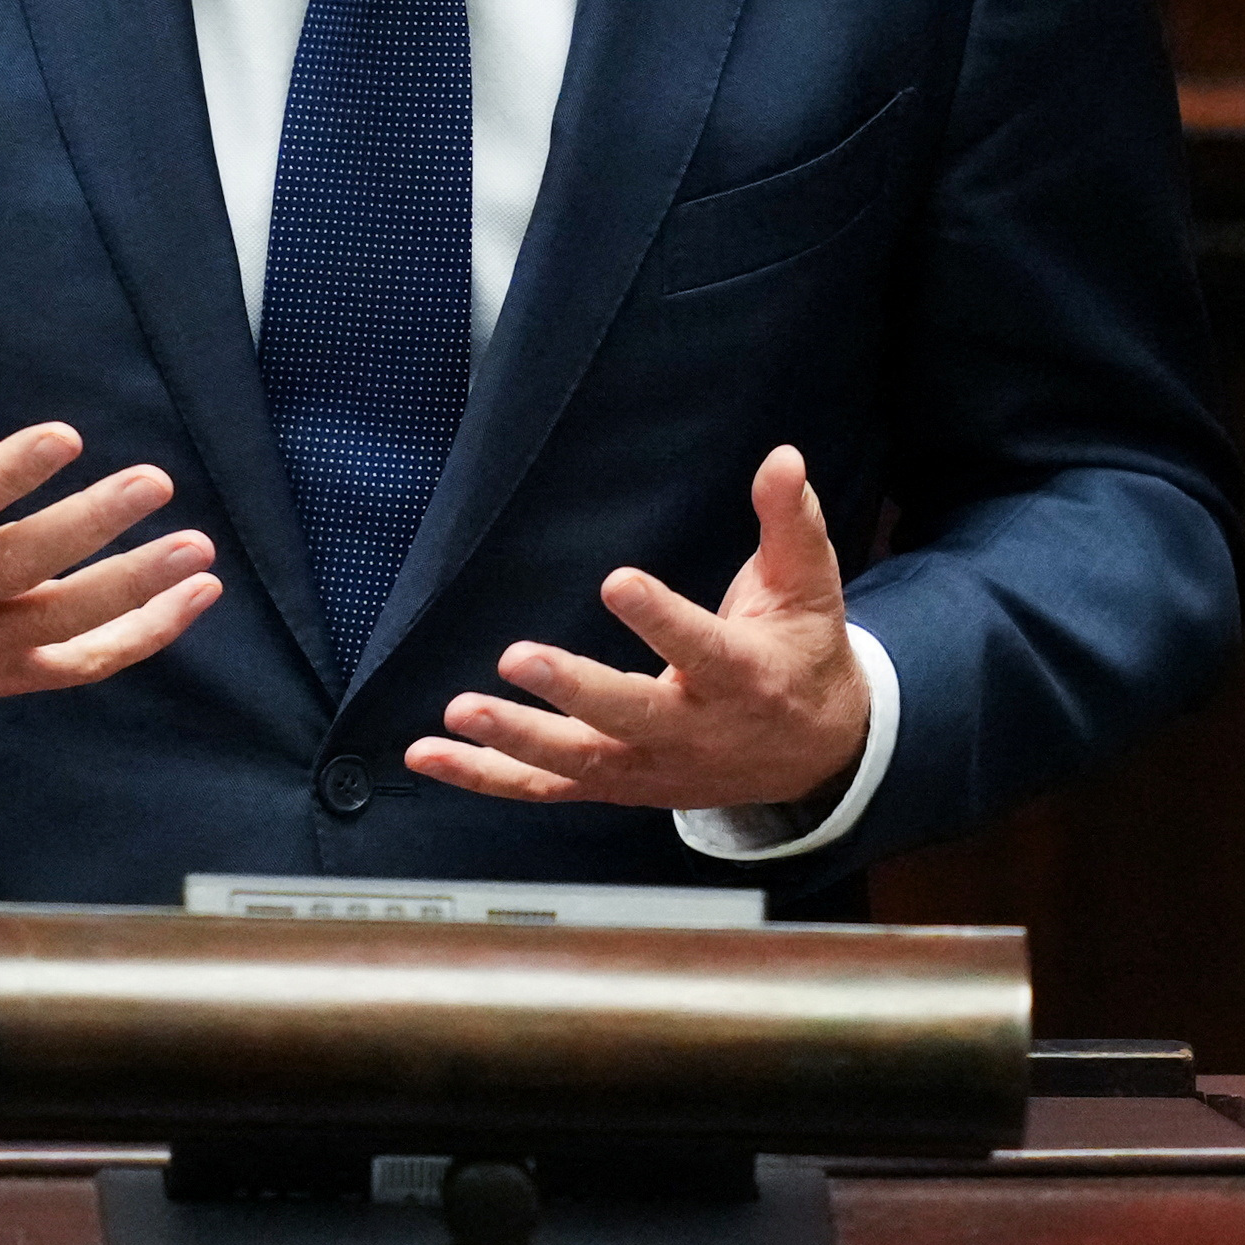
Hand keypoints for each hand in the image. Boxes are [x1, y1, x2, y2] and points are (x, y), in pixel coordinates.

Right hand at [0, 282, 220, 711]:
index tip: (66, 436)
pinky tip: (194, 596)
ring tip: (197, 549)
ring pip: (60, 623)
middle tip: (155, 481)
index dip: (8, 474)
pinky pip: (78, 666)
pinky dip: (140, 637)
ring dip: (135, 590)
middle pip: (19, 565)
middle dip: (91, 526)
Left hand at [404, 445, 869, 811]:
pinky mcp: (616, 784)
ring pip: (577, 761)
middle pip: (627, 717)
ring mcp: (649, 766)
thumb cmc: (800, 657)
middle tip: (515, 658)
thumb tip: (783, 457)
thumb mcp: (810, 588)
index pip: (699, 648)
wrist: (816, 755)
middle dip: (571, 690)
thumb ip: (791, 522)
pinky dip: (484, 775)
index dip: (660, 619)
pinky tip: (428, 754)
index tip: (618, 581)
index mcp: (742, 678)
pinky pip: (545, 787)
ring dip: (514, 739)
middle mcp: (692, 731)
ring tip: (459, 712)